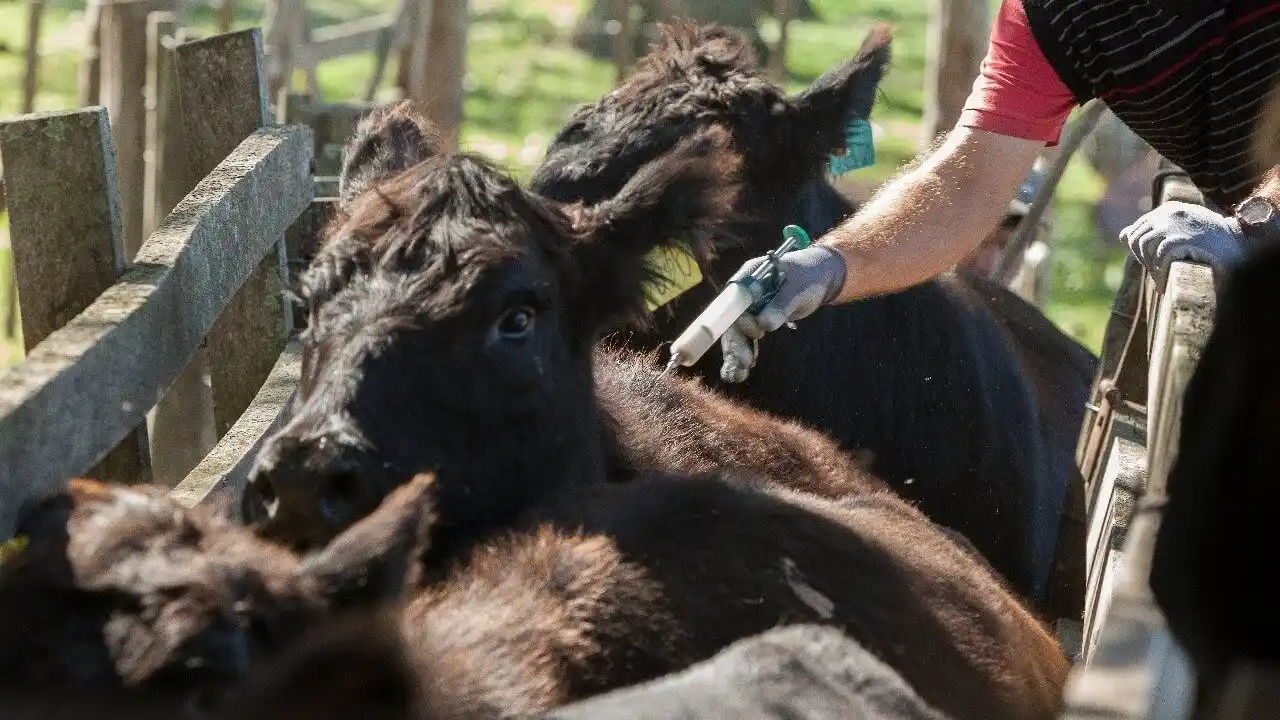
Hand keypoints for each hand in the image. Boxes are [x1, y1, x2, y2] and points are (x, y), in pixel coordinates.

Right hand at [719, 244, 847, 382]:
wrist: (816, 278)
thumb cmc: (808, 277)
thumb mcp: (798, 288)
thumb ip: (781, 305)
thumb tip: (764, 324)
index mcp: (748, 278)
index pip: (734, 301)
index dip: (739, 319)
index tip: (755, 333)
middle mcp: (742, 295)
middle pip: (733, 321)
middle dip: (736, 343)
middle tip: (745, 363)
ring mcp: (747, 310)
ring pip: (736, 334)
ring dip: (735, 354)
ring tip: (737, 376)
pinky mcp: (754, 322)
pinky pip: (744, 340)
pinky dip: (742, 355)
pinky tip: (738, 373)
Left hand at [1120, 201, 1246, 291]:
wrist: (1238, 244)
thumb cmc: (1209, 239)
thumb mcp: (1180, 229)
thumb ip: (1153, 230)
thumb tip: (1122, 235)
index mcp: (1167, 210)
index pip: (1137, 230)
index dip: (1139, 250)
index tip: (1152, 263)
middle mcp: (1167, 213)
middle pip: (1136, 239)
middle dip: (1142, 259)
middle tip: (1156, 272)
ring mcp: (1173, 225)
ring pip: (1144, 248)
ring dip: (1151, 267)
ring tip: (1161, 278)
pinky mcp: (1180, 239)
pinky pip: (1159, 259)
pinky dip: (1160, 275)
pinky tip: (1165, 286)